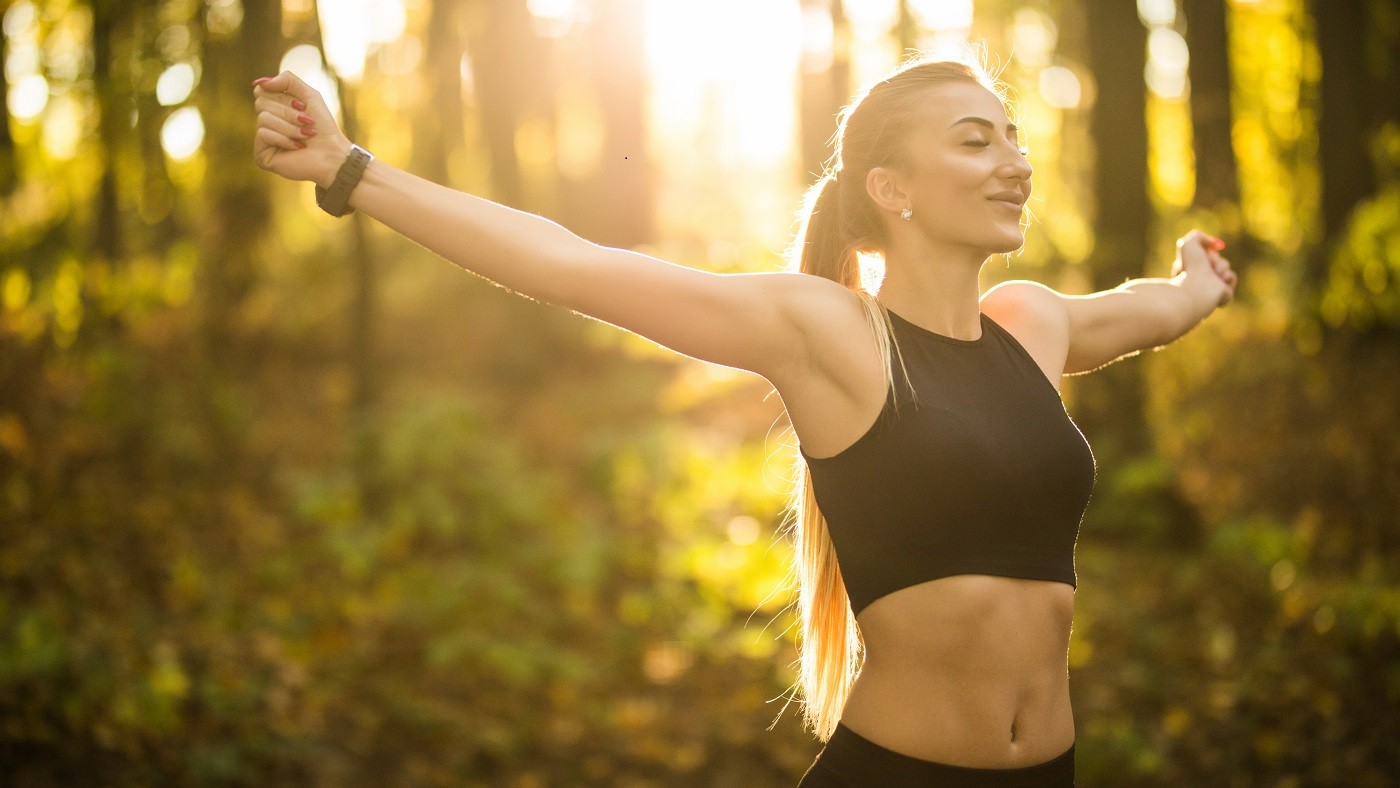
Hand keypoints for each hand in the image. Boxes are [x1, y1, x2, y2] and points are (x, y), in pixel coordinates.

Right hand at [252, 70, 351, 186]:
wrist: (332, 154)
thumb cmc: (323, 127)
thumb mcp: (309, 95)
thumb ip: (287, 80)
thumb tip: (258, 83)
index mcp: (273, 108)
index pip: (262, 90)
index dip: (282, 96)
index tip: (303, 106)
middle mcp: (265, 122)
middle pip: (260, 102)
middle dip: (288, 112)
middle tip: (307, 122)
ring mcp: (262, 139)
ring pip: (263, 118)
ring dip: (290, 126)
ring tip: (306, 135)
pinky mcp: (261, 155)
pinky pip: (263, 134)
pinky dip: (284, 139)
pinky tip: (298, 147)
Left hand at [1171, 229, 1237, 308]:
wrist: (1198, 288)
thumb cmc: (1190, 266)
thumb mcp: (1189, 243)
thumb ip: (1199, 236)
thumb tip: (1214, 245)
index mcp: (1186, 268)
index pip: (1201, 254)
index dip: (1204, 251)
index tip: (1203, 252)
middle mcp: (1198, 278)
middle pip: (1214, 258)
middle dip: (1214, 257)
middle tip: (1208, 262)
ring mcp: (1211, 286)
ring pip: (1224, 266)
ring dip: (1221, 265)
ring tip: (1213, 271)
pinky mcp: (1224, 293)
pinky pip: (1232, 277)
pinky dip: (1228, 275)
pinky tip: (1220, 279)